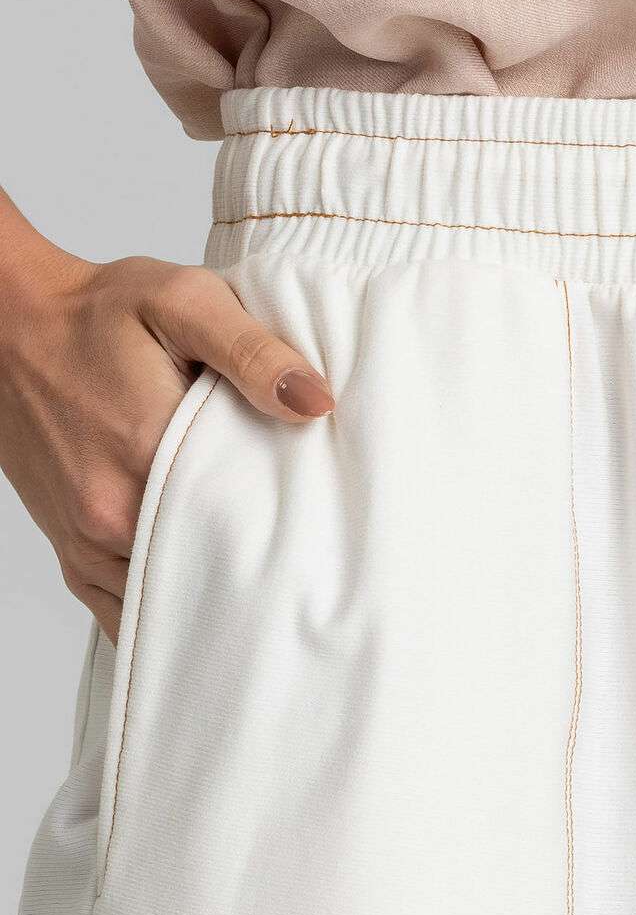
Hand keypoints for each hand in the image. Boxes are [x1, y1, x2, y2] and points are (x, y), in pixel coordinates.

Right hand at [0, 190, 332, 642]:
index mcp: (147, 453)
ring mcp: (87, 540)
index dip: (291, 541)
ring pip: (166, 604)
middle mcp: (110, 514)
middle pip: (209, 575)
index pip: (242, 530)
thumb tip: (315, 401)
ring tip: (260, 579)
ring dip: (212, 596)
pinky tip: (206, 596)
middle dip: (257, 576)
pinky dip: (167, 610)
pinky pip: (125, 612)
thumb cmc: (94, 314)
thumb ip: (251, 352)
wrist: (9, 327)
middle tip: (304, 565)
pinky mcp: (73, 551)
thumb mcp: (182, 302)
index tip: (325, 539)